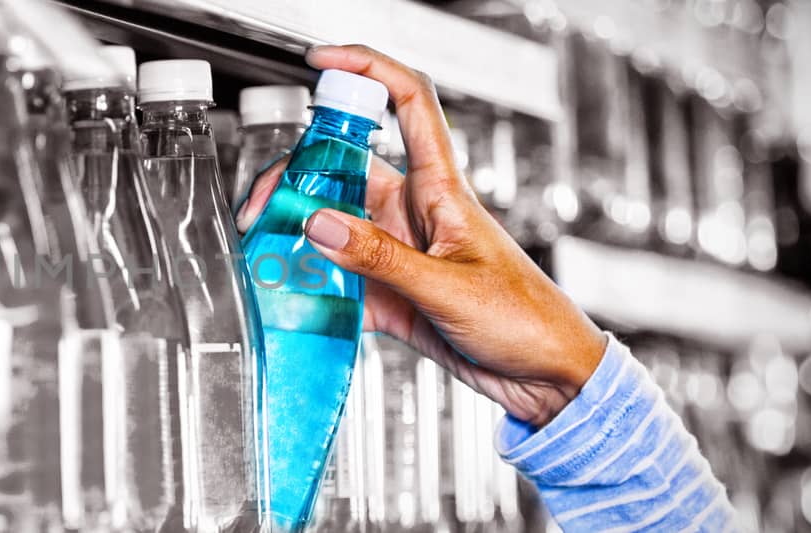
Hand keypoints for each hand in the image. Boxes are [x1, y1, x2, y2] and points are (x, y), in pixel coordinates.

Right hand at [237, 45, 606, 426]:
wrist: (548, 379)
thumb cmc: (527, 321)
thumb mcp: (450, 287)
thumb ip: (382, 257)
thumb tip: (319, 224)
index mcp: (441, 191)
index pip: (407, 104)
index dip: (366, 69)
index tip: (320, 62)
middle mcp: (414, 213)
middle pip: (344, 168)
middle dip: (296, 176)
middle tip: (262, 207)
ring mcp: (398, 252)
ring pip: (331, 223)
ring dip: (296, 234)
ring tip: (265, 252)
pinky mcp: (389, 293)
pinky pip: (337, 277)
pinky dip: (309, 283)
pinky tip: (289, 295)